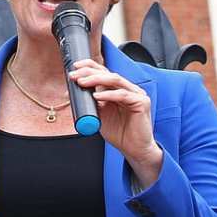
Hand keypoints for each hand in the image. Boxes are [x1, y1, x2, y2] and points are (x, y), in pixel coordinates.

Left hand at [69, 59, 162, 183]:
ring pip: (115, 80)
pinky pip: (123, 95)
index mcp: (118, 89)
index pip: (104, 72)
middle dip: (89, 73)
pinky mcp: (142, 102)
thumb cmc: (119, 132)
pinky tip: (97, 96)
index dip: (89, 67)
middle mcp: (128, 88)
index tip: (74, 67)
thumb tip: (75, 91)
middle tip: (74, 76)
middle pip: (108, 73)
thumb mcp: (100, 114)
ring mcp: (136, 94)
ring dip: (96, 79)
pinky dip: (108, 94)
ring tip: (82, 83)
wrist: (133, 150)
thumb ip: (92, 102)